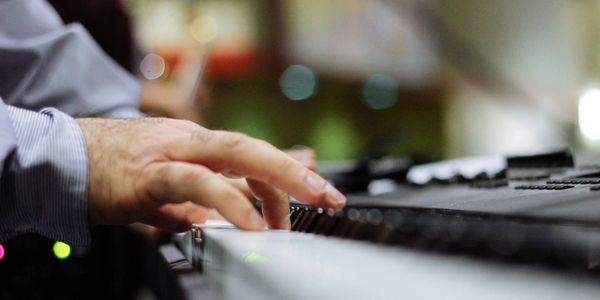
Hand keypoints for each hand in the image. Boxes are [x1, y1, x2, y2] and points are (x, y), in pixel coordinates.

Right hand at [76, 118, 345, 231]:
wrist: (67, 159)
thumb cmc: (122, 171)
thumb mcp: (178, 182)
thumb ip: (215, 190)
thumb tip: (253, 206)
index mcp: (201, 144)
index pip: (255, 154)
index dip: (292, 173)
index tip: (321, 194)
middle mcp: (193, 141)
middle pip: (255, 148)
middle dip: (297, 172)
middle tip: (329, 197)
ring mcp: (172, 152)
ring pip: (234, 154)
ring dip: (274, 182)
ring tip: (299, 213)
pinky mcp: (150, 174)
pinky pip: (197, 183)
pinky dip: (228, 201)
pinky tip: (249, 225)